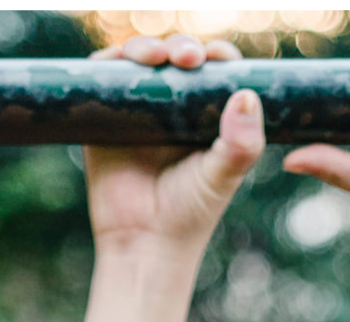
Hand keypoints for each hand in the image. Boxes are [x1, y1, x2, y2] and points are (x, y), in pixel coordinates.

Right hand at [81, 47, 263, 266]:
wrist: (144, 245)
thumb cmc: (190, 214)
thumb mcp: (225, 175)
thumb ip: (243, 142)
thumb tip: (246, 94)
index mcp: (204, 113)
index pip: (213, 68)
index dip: (216, 55)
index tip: (217, 58)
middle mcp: (171, 108)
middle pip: (175, 56)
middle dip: (181, 47)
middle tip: (188, 59)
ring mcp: (137, 112)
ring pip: (140, 61)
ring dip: (146, 48)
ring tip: (155, 58)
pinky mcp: (104, 121)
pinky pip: (103, 79)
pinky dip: (108, 62)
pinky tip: (118, 61)